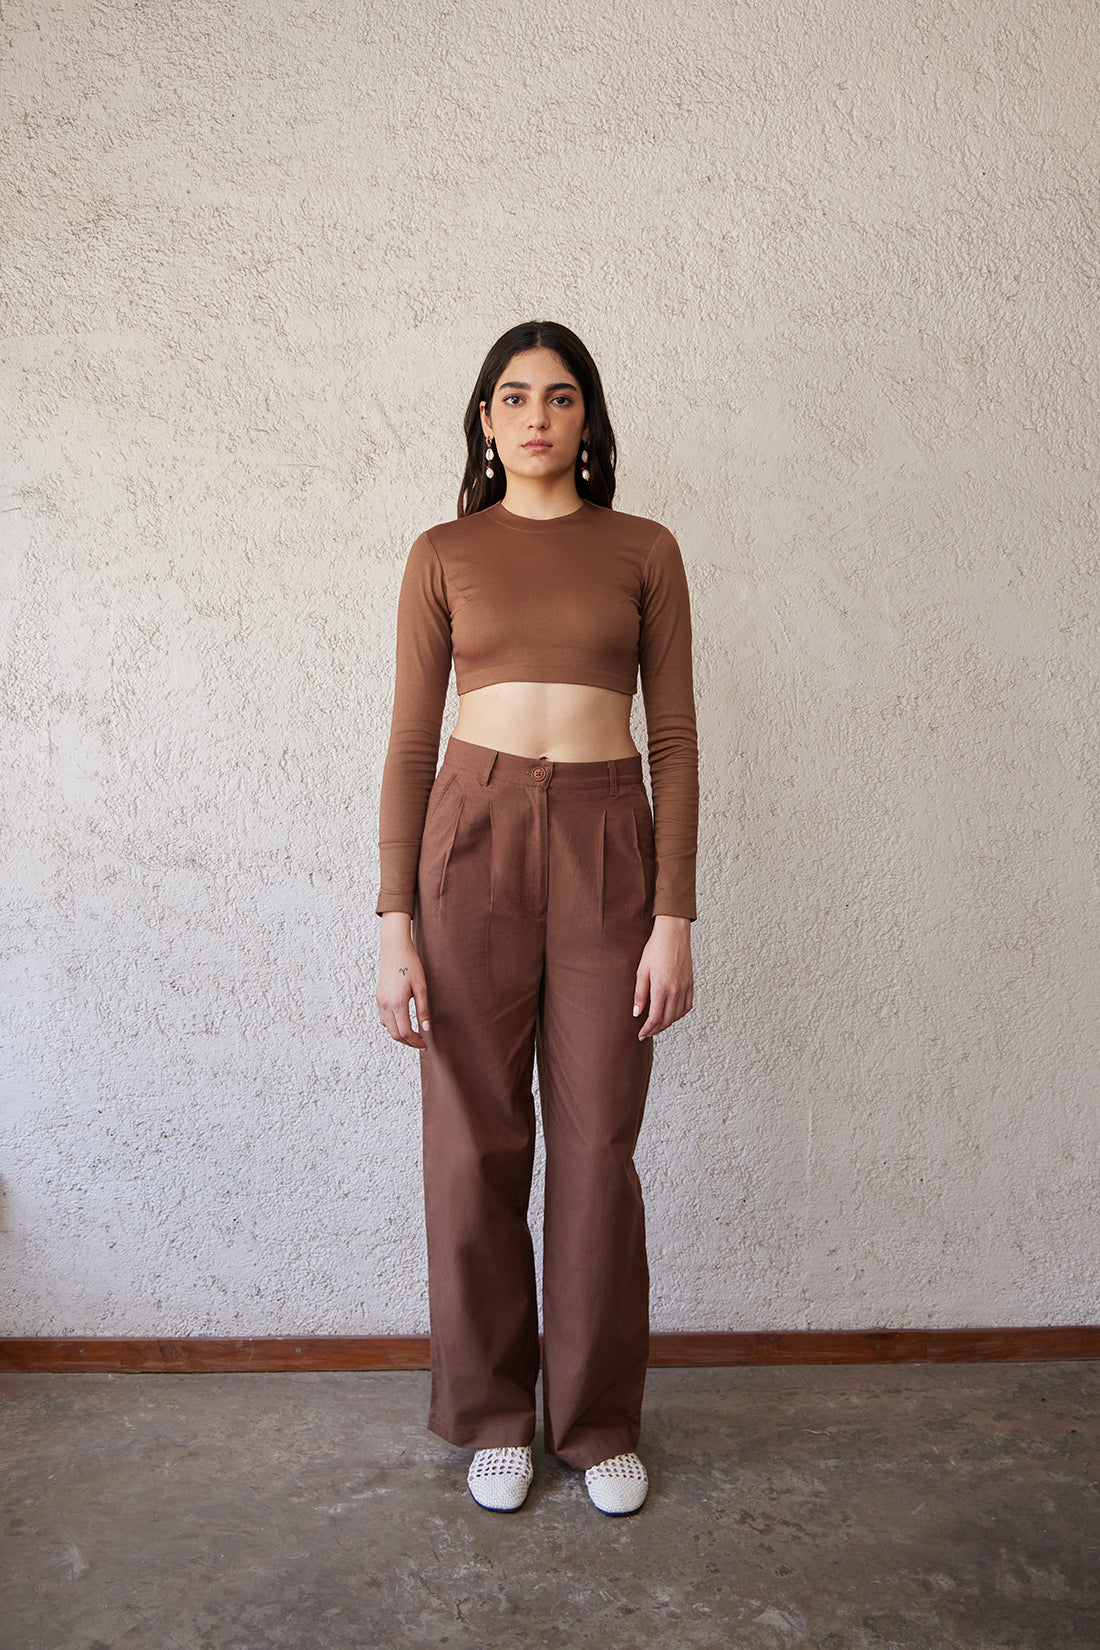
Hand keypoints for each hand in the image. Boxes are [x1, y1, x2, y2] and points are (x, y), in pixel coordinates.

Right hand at [376, 912, 430, 1049]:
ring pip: (388, 1028)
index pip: (405, 1032)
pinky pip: (383, 1019)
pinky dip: (392, 1026)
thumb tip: (426, 1028)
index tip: (425, 1045)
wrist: (394, 948)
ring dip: (400, 1035)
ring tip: (414, 1035)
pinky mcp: (378, 997)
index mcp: (397, 1003)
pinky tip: (403, 1023)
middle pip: (395, 1034)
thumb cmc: (410, 964)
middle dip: (408, 1042)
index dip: (415, 1042)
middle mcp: (385, 1005)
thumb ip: (423, 1009)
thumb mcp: (421, 987)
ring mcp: (380, 1001)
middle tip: (421, 1043)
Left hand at [633, 915, 693, 1039]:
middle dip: (656, 1029)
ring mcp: (685, 988)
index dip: (647, 1029)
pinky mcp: (690, 983)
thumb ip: (640, 994)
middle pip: (667, 1020)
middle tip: (647, 1032)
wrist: (673, 934)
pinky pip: (687, 1005)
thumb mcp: (641, 971)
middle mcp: (675, 991)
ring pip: (678, 1015)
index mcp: (661, 988)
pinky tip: (672, 1013)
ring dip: (667, 1023)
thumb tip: (637, 1013)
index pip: (655, 1018)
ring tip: (657, 1024)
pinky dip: (679, 1013)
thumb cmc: (655, 949)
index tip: (641, 1035)